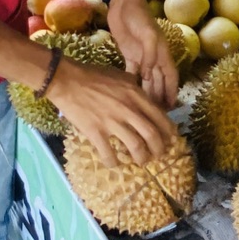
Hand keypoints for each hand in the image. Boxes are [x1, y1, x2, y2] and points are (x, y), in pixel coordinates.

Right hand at [48, 57, 176, 165]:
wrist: (67, 80)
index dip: (168, 132)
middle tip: (159, 155)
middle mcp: (128, 110)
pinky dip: (114, 162)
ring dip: (141, 158)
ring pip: (136, 147)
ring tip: (141, 161)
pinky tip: (114, 164)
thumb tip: (145, 98)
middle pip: (152, 136)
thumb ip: (135, 88)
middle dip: (159, 149)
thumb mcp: (121, 76)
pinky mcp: (96, 132)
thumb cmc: (93, 75)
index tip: (171, 140)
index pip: (160, 117)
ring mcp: (112, 122)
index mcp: (136, 95)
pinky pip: (109, 154)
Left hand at [108, 0, 179, 108]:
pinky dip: (134, 83)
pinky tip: (132, 94)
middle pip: (159, 81)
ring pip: (147, 80)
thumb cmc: (139, 17)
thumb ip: (149, 56)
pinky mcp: (129, 54)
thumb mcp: (147, 35)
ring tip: (146, 109)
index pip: (171, 76)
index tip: (172, 107)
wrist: (123, 3)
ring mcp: (142, 56)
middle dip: (160, 97)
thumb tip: (148, 76)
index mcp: (163, 53)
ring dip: (148, 92)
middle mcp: (154, 57)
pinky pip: (133, 73)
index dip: (172, 91)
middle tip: (157, 114)